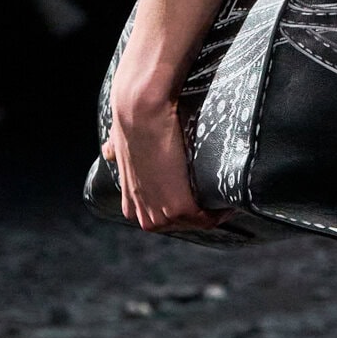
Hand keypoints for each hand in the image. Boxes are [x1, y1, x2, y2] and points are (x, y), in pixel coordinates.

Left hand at [106, 78, 218, 231]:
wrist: (140, 112)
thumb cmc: (131, 122)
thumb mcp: (118, 146)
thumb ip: (114, 152)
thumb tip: (108, 151)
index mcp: (130, 201)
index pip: (158, 218)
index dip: (179, 207)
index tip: (195, 195)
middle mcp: (143, 213)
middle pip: (178, 225)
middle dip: (198, 212)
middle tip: (216, 195)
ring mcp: (161, 214)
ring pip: (194, 224)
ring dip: (212, 213)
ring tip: (225, 197)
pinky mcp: (179, 208)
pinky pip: (206, 219)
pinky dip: (220, 212)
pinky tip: (228, 200)